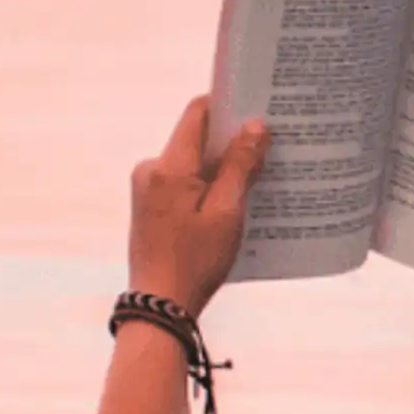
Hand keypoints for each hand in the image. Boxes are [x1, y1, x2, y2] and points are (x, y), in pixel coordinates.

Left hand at [127, 96, 269, 317]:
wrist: (159, 307)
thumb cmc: (195, 262)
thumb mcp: (226, 213)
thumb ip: (240, 165)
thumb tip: (255, 126)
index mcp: (168, 166)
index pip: (198, 113)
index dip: (228, 105)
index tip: (257, 108)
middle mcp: (151, 169)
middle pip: (196, 138)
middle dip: (230, 141)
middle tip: (266, 146)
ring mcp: (147, 188)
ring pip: (192, 162)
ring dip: (220, 167)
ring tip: (254, 179)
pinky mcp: (149, 206)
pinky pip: (183, 182)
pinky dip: (207, 186)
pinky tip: (231, 204)